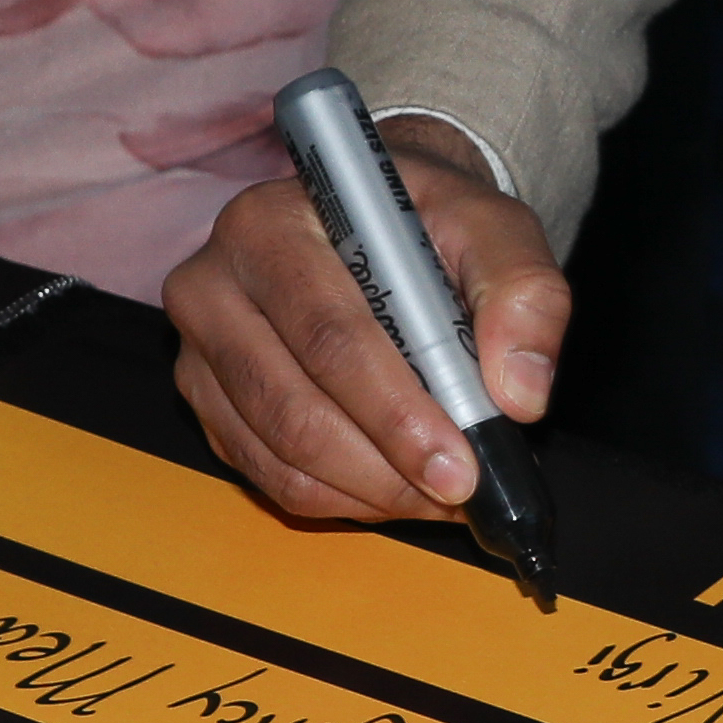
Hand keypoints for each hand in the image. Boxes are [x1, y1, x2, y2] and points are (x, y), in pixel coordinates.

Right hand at [163, 119, 567, 520]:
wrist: (374, 225)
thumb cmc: (425, 226)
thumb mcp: (491, 228)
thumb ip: (521, 293)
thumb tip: (520, 392)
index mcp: (268, 225)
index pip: (329, 335)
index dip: (396, 411)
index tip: (458, 463)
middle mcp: (212, 286)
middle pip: (292, 406)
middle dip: (385, 465)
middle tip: (456, 492)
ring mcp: (201, 353)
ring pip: (279, 454)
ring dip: (368, 491)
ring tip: (436, 492)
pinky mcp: (209, 404)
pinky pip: (270, 476)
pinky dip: (340, 497)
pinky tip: (394, 486)